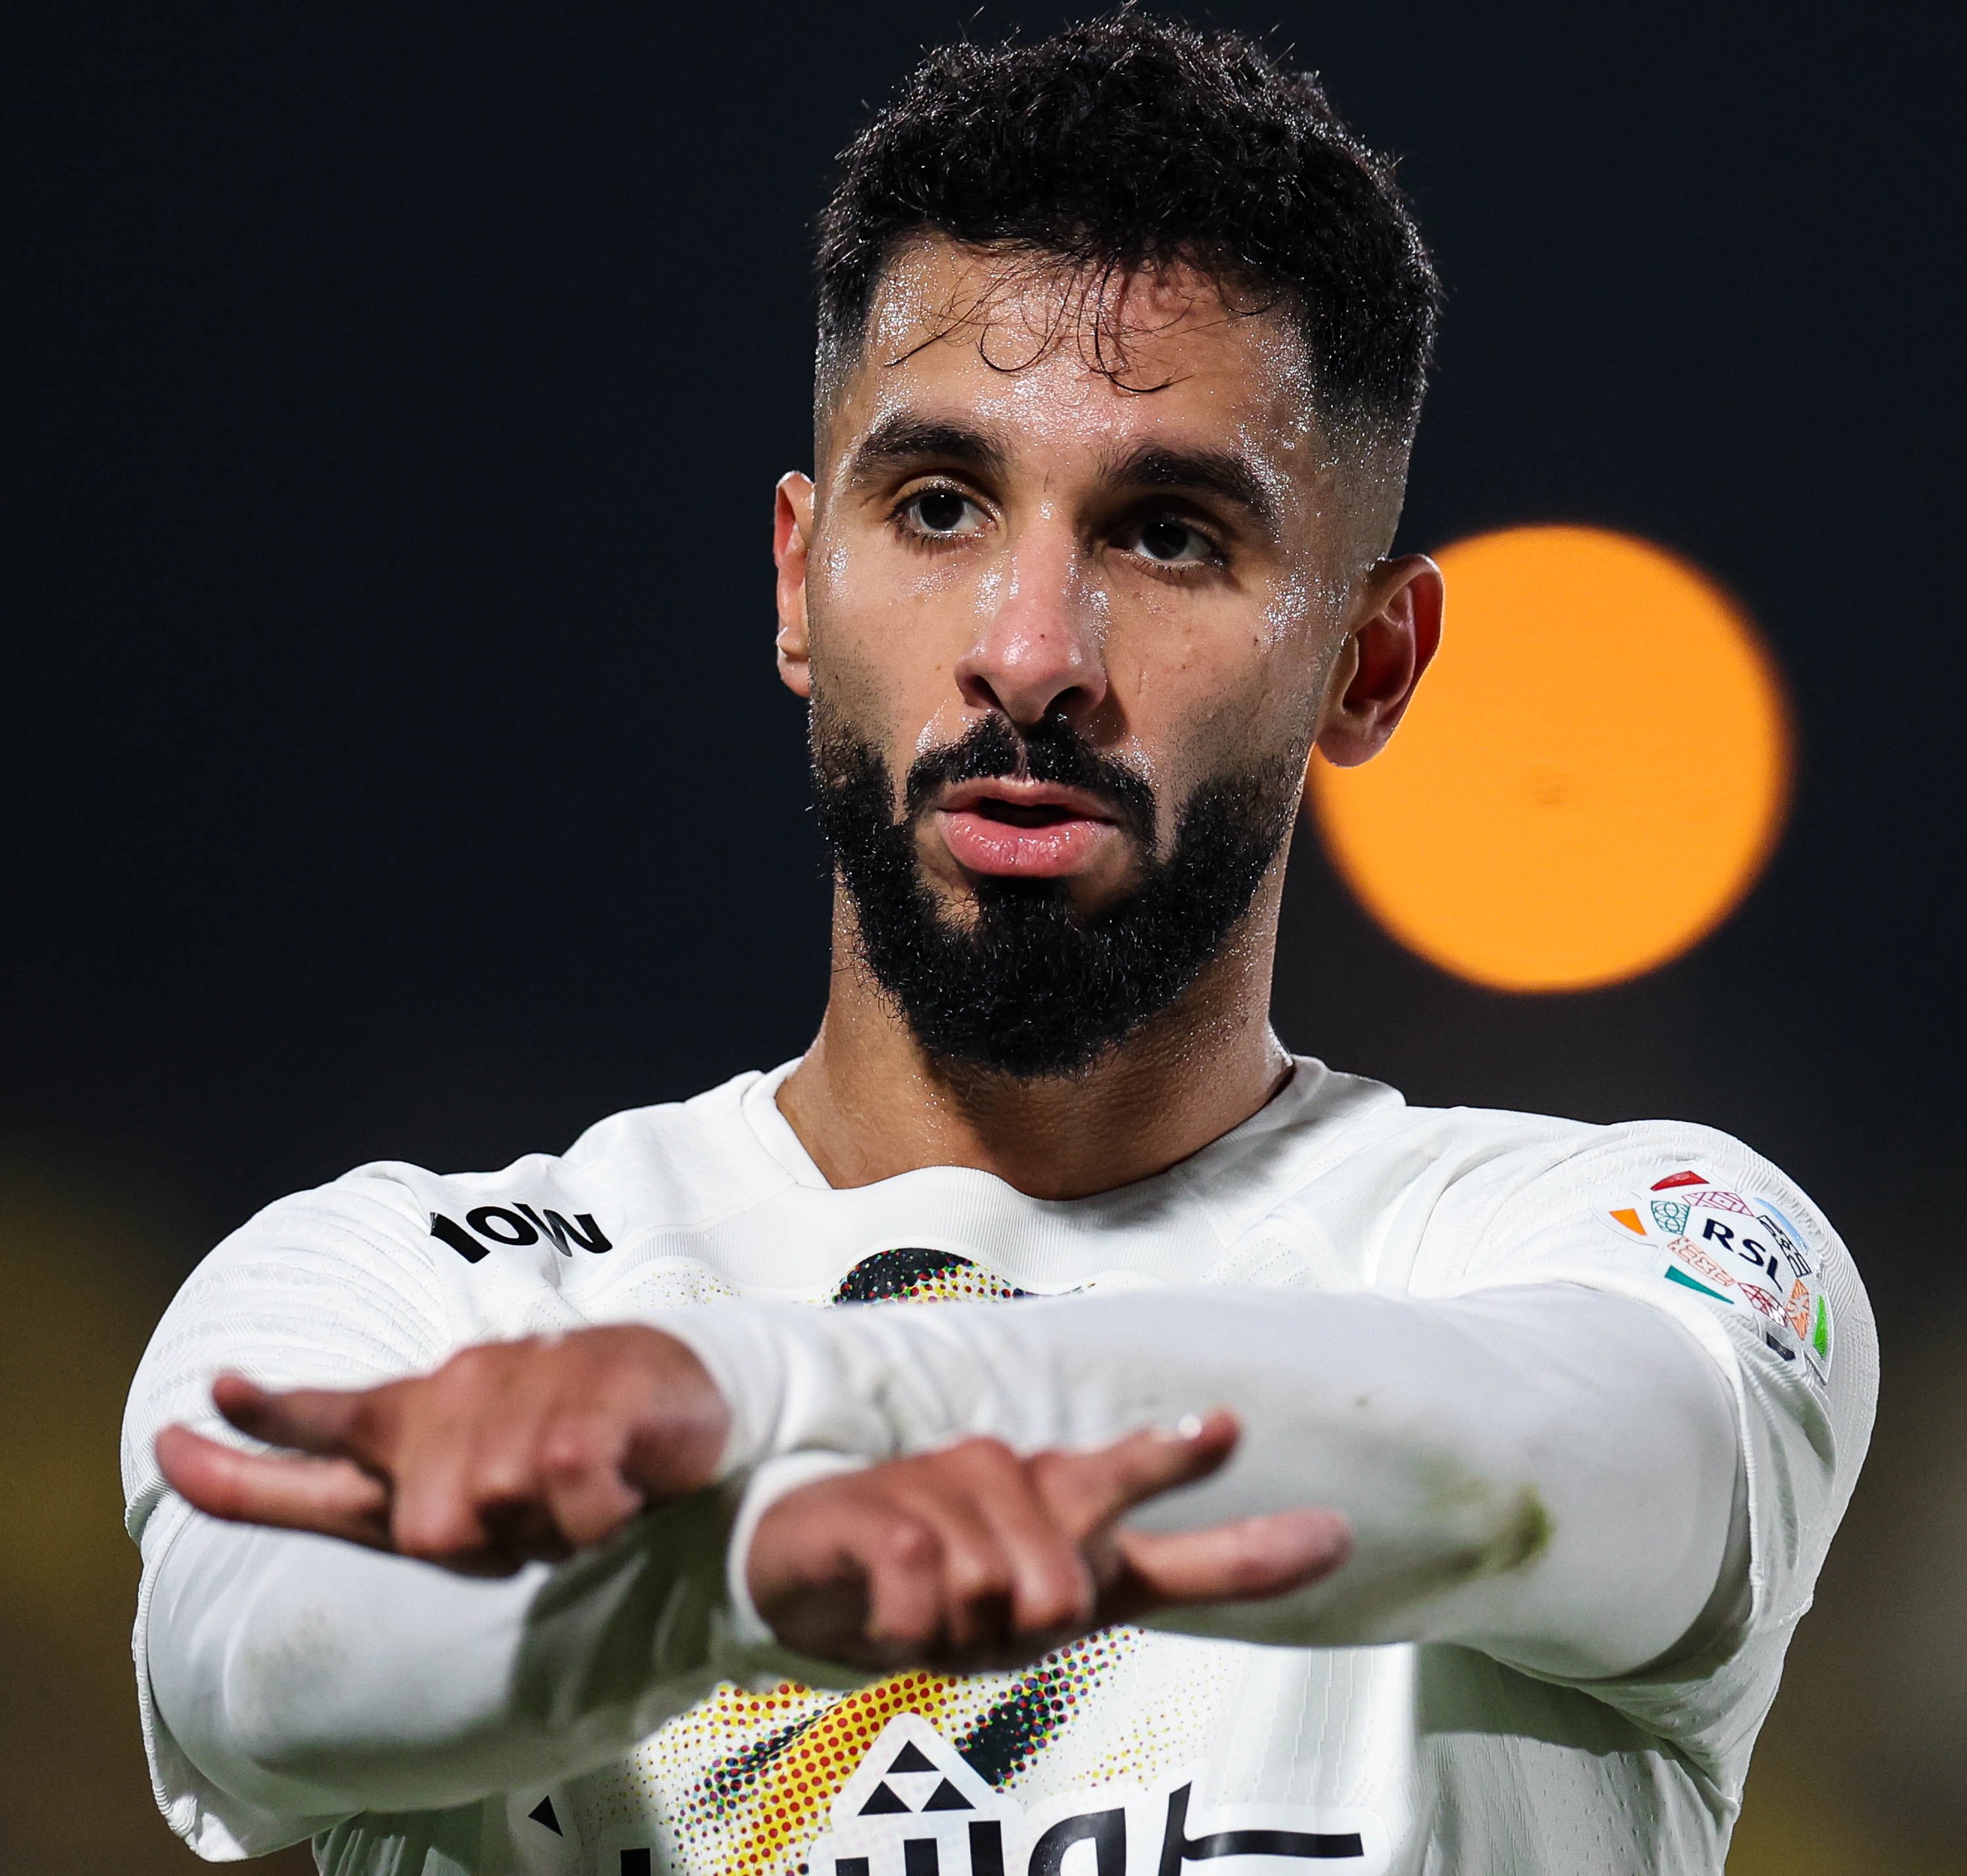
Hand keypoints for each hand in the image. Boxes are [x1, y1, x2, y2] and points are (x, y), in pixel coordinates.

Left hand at [153, 1327, 728, 1574]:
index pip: (333, 1418)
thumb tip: (365, 1510)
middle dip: (484, 1546)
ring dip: (548, 1532)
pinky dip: (597, 1520)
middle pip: (426, 1526)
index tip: (189, 1420)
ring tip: (591, 1492)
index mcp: (434, 1407)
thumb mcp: (489, 1450)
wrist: (695, 1385)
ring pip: (496, 1519)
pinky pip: (567, 1505)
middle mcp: (467, 1391)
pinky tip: (622, 1488)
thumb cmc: (584, 1429)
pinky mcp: (583, 1416)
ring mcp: (525, 1397)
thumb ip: (407, 1476)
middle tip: (546, 1516)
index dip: (263, 1427)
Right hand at [747, 1412, 1350, 1672]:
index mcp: (1065, 1501)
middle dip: (1024, 1633)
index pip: (1141, 1483)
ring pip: (992, 1597)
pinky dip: (907, 1629)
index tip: (1227, 1428)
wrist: (808, 1572)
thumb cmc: (946, 1579)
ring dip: (954, 1633)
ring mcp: (944, 1488)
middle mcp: (1013, 1483)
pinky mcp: (882, 1512)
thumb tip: (1329, 1531)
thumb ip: (1185, 1563)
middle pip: (1068, 1585)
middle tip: (979, 1623)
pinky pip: (922, 1592)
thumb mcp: (1062, 1591)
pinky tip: (886, 1610)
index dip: (1180, 1461)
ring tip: (923, 1611)